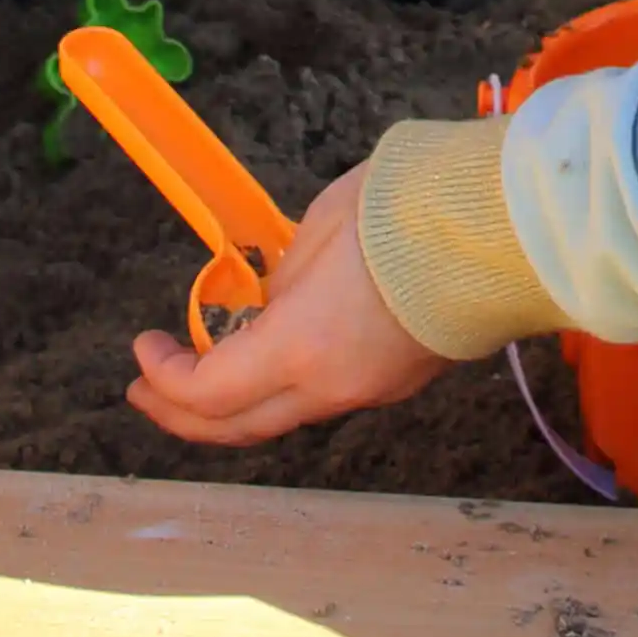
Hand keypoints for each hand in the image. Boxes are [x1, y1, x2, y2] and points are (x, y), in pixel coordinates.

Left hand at [124, 165, 445, 445]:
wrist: (495, 224)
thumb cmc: (398, 210)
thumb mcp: (318, 229)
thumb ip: (284, 280)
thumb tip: (272, 305)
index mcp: (300, 351)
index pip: (210, 393)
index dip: (165, 379)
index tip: (142, 349)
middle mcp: (332, 388)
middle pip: (240, 426)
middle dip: (183, 414)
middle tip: (146, 391)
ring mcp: (372, 390)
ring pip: (284, 414)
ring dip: (233, 401)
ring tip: (203, 371)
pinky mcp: (403, 379)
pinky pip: (325, 394)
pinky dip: (282, 384)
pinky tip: (271, 351)